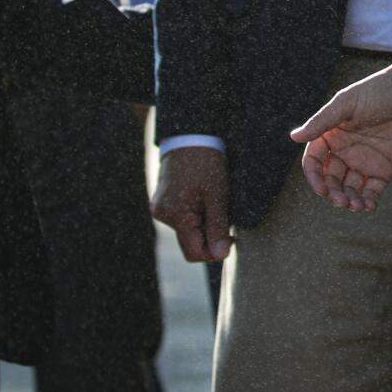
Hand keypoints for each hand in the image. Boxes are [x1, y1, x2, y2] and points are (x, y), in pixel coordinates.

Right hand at [152, 145, 231, 262]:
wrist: (190, 136)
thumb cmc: (206, 162)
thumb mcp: (218, 194)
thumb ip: (218, 226)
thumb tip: (220, 256)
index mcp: (175, 215)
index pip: (193, 253)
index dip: (214, 251)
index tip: (231, 236)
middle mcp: (162, 215)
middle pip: (190, 243)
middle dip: (210, 235)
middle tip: (225, 214)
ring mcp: (160, 209)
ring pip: (187, 231)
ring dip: (204, 224)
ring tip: (213, 201)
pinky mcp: (162, 203)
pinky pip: (182, 219)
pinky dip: (196, 215)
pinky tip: (204, 198)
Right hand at [289, 64, 391, 211]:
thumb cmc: (379, 91)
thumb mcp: (347, 104)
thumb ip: (322, 122)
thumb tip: (294, 137)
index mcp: (332, 135)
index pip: (315, 161)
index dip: (314, 177)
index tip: (322, 189)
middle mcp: (345, 150)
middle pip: (331, 179)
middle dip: (333, 193)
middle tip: (340, 201)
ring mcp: (365, 161)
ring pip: (350, 189)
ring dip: (349, 200)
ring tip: (355, 206)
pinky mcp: (385, 168)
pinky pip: (372, 190)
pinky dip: (369, 201)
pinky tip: (369, 206)